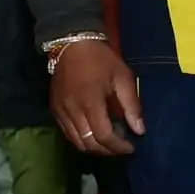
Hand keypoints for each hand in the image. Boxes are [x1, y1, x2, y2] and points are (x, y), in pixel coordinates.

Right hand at [48, 38, 143, 156]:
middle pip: (89, 144)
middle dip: (107, 151)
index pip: (104, 136)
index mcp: (91, 102)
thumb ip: (132, 105)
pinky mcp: (54, 109)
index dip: (118, 147)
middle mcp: (72, 110)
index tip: (131, 147)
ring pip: (76, 142)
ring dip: (94, 148)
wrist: (71, 43)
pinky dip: (81, 139)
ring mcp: (61, 111)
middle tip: (121, 148)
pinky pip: (67, 133)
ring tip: (109, 144)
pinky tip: (93, 134)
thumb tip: (140, 130)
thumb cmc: (101, 59)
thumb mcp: (123, 77)